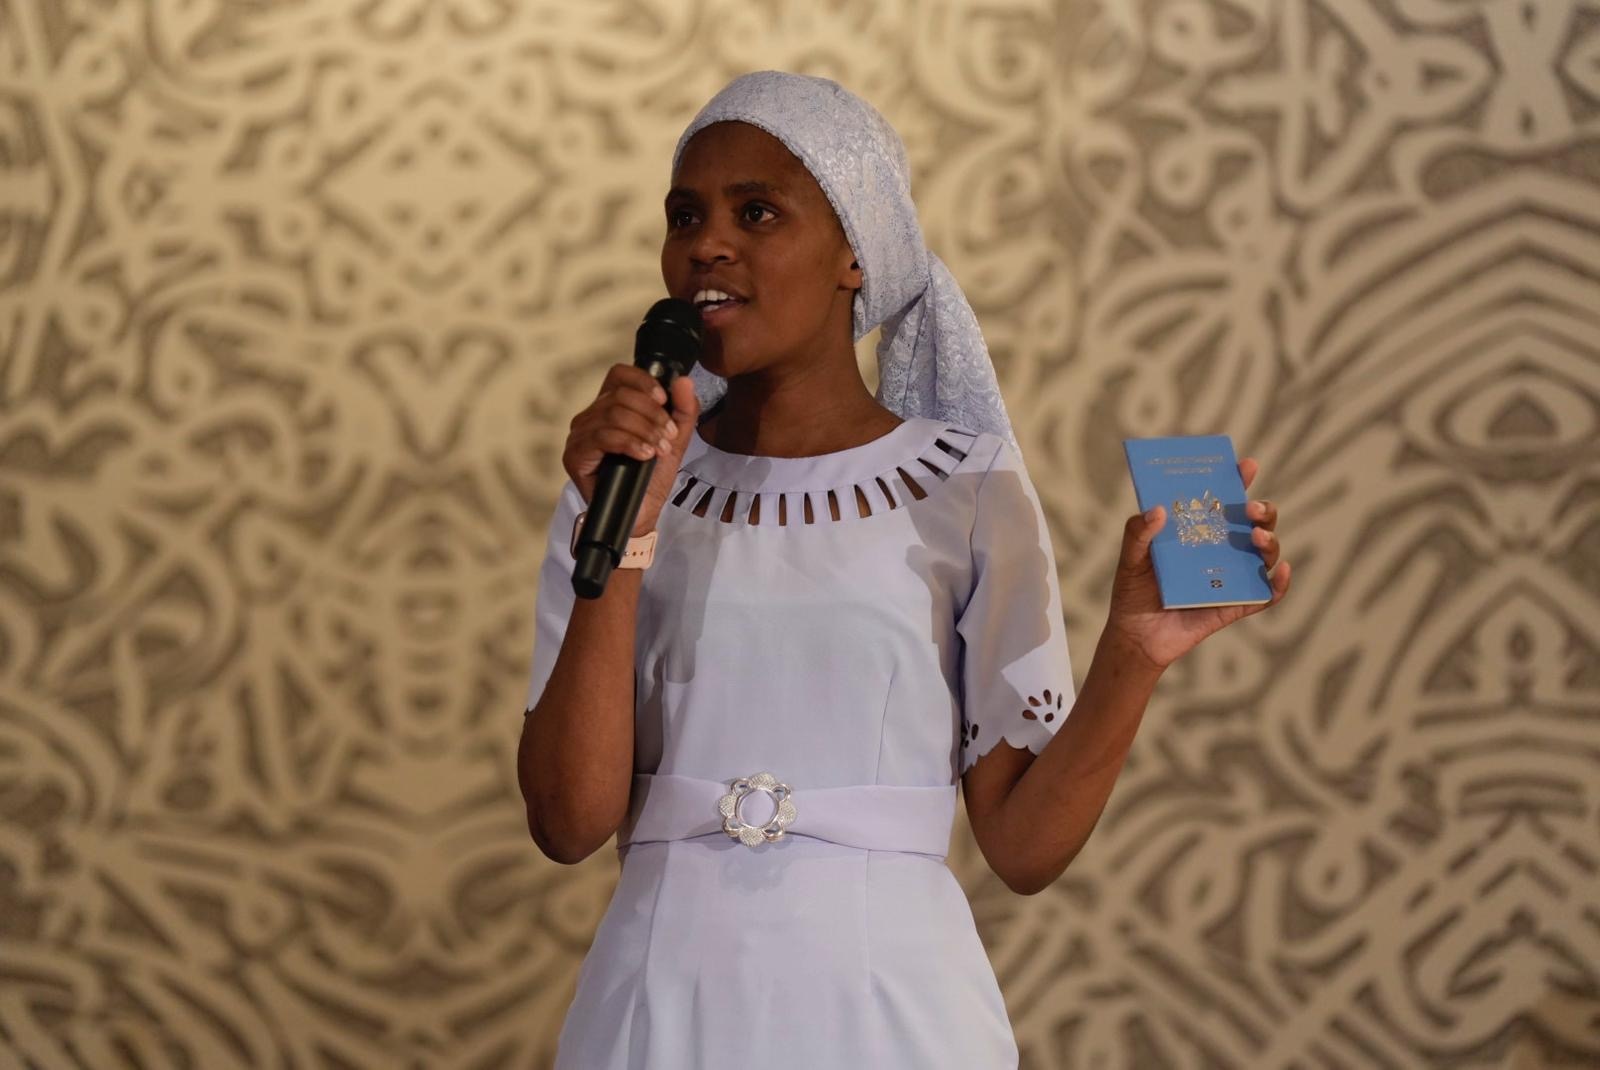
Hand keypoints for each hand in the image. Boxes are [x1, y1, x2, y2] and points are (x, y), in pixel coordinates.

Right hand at [563, 366, 700, 534]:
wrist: (641, 515)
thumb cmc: (651, 477)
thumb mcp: (674, 440)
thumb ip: (683, 410)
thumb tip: (683, 381)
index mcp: (610, 406)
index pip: (619, 375)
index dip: (643, 382)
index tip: (665, 401)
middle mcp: (590, 417)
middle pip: (620, 396)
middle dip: (652, 414)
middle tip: (668, 436)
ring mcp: (580, 436)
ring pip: (613, 415)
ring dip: (644, 431)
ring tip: (659, 448)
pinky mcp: (575, 456)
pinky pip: (602, 437)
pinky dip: (629, 443)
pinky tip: (644, 455)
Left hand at [1104, 457, 1290, 671]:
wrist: (1135, 636)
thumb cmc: (1133, 592)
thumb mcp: (1130, 558)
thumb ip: (1137, 533)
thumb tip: (1158, 510)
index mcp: (1199, 532)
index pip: (1224, 502)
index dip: (1238, 481)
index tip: (1245, 465)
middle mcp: (1221, 551)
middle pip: (1255, 524)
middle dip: (1262, 511)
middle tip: (1249, 508)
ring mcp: (1231, 577)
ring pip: (1265, 554)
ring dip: (1270, 542)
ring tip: (1257, 538)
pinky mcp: (1235, 606)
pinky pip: (1266, 595)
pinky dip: (1280, 584)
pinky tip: (1280, 570)